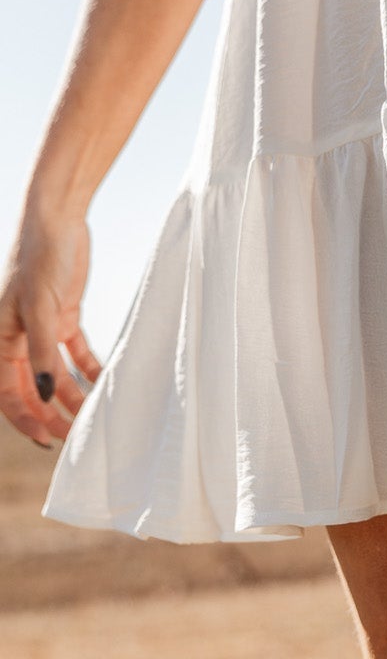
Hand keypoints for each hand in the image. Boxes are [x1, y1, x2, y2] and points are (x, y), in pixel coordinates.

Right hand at [0, 206, 102, 447]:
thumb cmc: (41, 258)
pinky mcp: (64, 316)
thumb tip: (42, 395)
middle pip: (32, 388)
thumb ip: (42, 353)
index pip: (7, 391)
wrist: (58, 219)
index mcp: (0, 338)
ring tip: (93, 414)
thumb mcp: (42, 308)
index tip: (47, 440)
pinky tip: (104, 383)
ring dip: (71, 394)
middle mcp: (18, 337)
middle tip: (75, 435)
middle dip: (51, 413)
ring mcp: (42, 328)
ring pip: (54, 373)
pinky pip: (74, 352)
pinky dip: (87, 368)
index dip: (25, 418)